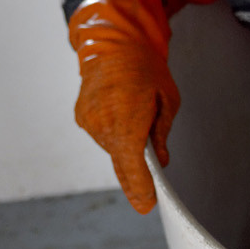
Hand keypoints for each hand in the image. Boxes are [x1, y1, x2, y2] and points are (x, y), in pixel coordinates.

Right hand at [69, 0, 179, 212]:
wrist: (114, 43)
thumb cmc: (146, 68)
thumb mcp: (168, 99)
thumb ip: (162, 133)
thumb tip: (160, 161)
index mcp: (127, 116)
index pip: (132, 163)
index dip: (140, 187)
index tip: (147, 205)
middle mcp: (103, 121)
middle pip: (122, 160)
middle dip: (136, 171)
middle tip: (147, 185)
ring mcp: (89, 121)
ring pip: (112, 148)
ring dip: (125, 144)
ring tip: (134, 116)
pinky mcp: (81, 118)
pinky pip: (103, 135)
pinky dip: (114, 133)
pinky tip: (120, 112)